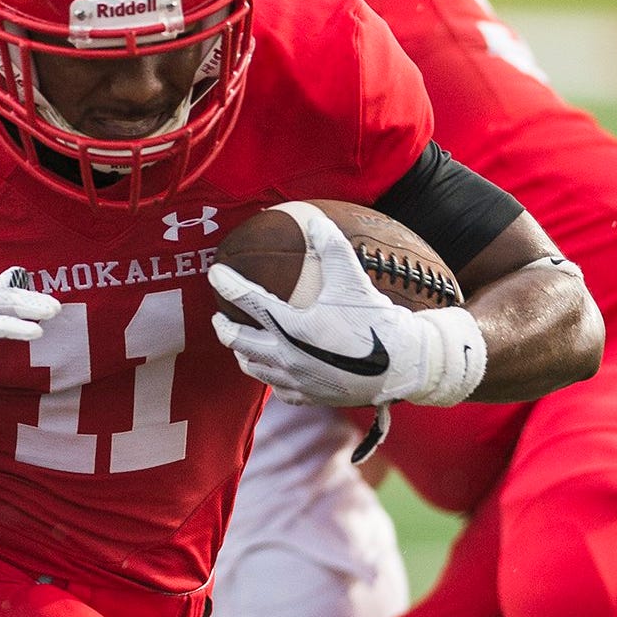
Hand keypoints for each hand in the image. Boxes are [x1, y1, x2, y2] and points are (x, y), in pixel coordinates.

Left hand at [208, 205, 484, 407]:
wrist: (401, 365)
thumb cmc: (376, 321)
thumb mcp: (353, 279)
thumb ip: (331, 246)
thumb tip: (313, 219)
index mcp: (292, 327)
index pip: (248, 301)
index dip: (228, 284)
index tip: (215, 274)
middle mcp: (287, 357)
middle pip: (239, 341)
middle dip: (224, 327)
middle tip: (220, 316)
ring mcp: (296, 380)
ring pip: (253, 368)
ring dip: (241, 352)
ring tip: (240, 343)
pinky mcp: (308, 397)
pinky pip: (276, 388)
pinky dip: (266, 375)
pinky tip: (271, 369)